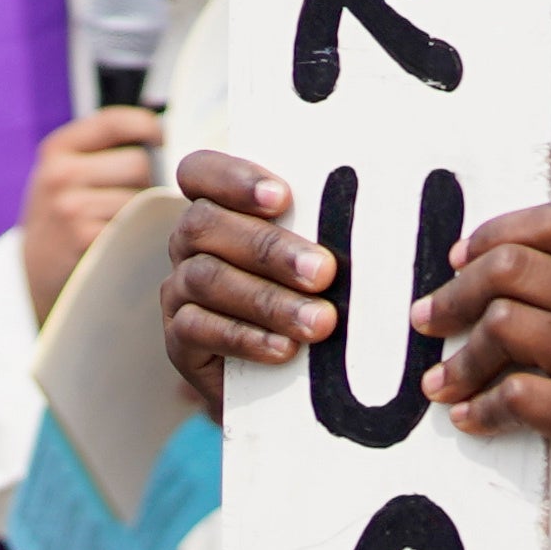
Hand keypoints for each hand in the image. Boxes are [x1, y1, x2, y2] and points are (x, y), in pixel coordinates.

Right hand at [17, 108, 164, 316]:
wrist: (34, 274)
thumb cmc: (61, 217)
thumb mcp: (64, 174)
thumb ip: (100, 150)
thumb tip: (160, 134)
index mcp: (56, 150)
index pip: (114, 122)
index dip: (146, 126)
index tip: (160, 139)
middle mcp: (59, 174)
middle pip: (138, 162)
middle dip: (148, 180)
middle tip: (137, 199)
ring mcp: (70, 208)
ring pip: (142, 197)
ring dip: (147, 212)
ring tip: (129, 224)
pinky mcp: (85, 239)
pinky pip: (136, 227)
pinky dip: (140, 234)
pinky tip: (126, 241)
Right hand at [160, 150, 334, 418]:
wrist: (289, 377)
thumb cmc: (313, 297)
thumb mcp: (318, 261)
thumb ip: (325, 232)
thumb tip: (372, 220)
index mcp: (219, 208)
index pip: (200, 172)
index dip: (233, 177)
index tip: (282, 196)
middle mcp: (190, 243)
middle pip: (205, 224)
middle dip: (268, 247)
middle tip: (322, 272)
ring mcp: (179, 291)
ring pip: (206, 278)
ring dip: (267, 300)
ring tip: (320, 322)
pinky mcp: (178, 341)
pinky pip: (198, 330)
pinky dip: (245, 338)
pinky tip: (284, 349)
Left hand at [410, 205, 550, 522]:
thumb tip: (507, 269)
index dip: (495, 233)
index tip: (460, 259)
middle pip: (514, 269)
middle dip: (455, 294)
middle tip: (429, 318)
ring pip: (505, 326)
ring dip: (459, 358)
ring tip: (441, 380)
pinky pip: (515, 396)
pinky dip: (480, 408)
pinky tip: (471, 417)